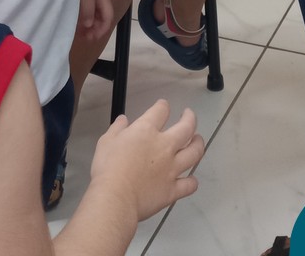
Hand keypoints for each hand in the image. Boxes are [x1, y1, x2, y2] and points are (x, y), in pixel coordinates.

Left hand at [78, 0, 113, 40]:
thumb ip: (88, 12)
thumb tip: (89, 25)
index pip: (108, 18)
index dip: (102, 30)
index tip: (92, 39)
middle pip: (102, 16)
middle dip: (94, 28)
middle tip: (84, 37)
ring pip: (94, 12)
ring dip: (89, 22)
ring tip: (79, 30)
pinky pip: (88, 6)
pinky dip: (84, 14)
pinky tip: (76, 17)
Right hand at [90, 99, 203, 221]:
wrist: (115, 198)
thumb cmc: (108, 168)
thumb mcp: (106, 142)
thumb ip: (117, 129)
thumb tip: (123, 119)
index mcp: (147, 131)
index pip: (161, 111)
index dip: (162, 106)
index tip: (163, 105)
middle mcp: (165, 146)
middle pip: (186, 127)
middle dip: (190, 118)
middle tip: (189, 115)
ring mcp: (172, 168)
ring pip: (194, 153)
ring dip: (198, 144)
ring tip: (198, 140)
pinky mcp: (173, 190)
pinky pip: (189, 185)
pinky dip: (192, 182)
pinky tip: (191, 180)